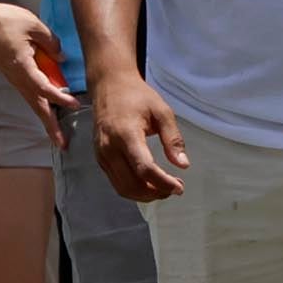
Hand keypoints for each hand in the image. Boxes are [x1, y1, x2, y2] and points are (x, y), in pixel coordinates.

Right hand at [0, 0, 76, 146]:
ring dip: (46, 117)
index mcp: (22, 66)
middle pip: (37, 105)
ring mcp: (14, 78)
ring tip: (57, 134)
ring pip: (33, 101)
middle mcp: (17, 77)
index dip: (61, 97)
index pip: (44, 88)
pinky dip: (41, 103)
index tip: (75, 104)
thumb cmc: (6, 20)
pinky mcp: (14, 74)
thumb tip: (61, 58)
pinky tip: (50, 109)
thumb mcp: (34, 26)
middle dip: (50, 125)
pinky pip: (30, 92)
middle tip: (62, 143)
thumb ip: (51, 42)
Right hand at [89, 67, 187, 203]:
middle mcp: (110, 148)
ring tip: (163, 189)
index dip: (162, 182)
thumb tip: (183, 165)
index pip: (144, 168)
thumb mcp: (162, 112)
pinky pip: (115, 181)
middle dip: (154, 192)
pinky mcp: (100, 158)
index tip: (179, 187)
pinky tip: (148, 184)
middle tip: (174, 190)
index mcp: (126, 134)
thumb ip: (173, 139)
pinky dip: (132, 188)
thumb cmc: (137, 96)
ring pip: (121, 187)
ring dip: (143, 195)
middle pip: (131, 184)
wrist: (109, 87)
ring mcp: (102, 155)